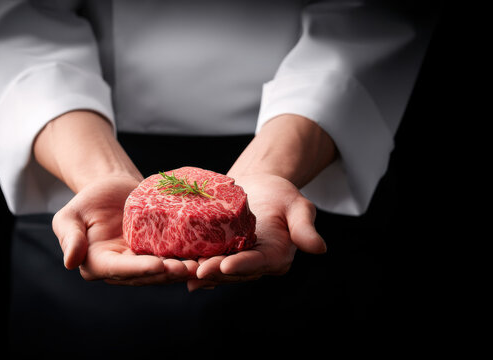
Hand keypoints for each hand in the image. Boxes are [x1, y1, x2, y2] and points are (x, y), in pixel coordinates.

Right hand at [52, 176, 197, 284]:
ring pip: (164, 270)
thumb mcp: (68, 216)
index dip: (141, 269)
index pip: (121, 271)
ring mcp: (143, 261)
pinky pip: (174, 256)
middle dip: (168, 273)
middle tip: (189, 268)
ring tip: (201, 264)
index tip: (159, 265)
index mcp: (99, 265)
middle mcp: (123, 269)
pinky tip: (207, 255)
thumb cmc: (87, 200)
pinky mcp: (159, 251)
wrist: (111, 187)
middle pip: (147, 275)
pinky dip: (190, 257)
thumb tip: (69, 263)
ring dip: (183, 270)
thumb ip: (70, 237)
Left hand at [187, 174, 326, 290]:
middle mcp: (253, 265)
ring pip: (214, 269)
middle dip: (213, 272)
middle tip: (194, 270)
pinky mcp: (217, 252)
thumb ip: (305, 227)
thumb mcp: (298, 206)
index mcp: (275, 257)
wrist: (258, 187)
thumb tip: (320, 248)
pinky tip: (173, 265)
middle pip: (232, 271)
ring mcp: (234, 260)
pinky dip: (190, 262)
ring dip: (197, 271)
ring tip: (180, 269)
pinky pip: (203, 258)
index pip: (258, 263)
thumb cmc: (281, 195)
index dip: (241, 266)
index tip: (225, 264)